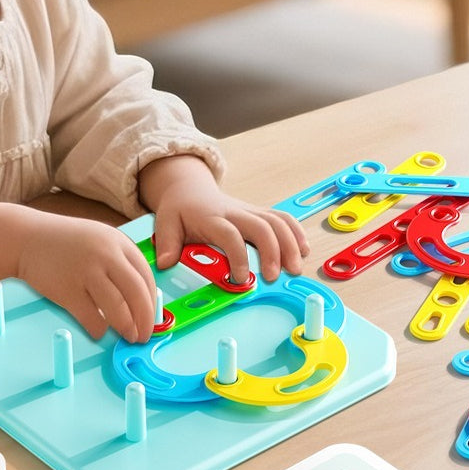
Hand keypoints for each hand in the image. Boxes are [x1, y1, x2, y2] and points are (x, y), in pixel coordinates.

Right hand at [17, 213, 156, 342]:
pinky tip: (99, 332)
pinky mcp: (67, 289)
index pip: (146, 276)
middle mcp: (105, 255)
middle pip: (137, 293)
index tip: (151, 317)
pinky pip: (91, 317)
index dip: (152, 302)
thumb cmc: (64, 242)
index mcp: (117, 242)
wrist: (26, 238)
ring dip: (127, 327)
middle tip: (144, 335)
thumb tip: (140, 297)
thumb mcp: (99, 239)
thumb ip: (120, 261)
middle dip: (145, 319)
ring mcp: (86, 271)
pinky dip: (99, 329)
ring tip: (128, 336)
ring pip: (117, 308)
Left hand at [138, 155, 308, 283]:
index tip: (241, 279)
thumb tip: (165, 263)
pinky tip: (303, 250)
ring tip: (295, 268)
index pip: (230, 235)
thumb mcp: (164, 224)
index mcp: (212, 218)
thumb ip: (166, 243)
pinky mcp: (259, 214)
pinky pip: (283, 218)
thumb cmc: (179, 210)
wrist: (190, 190)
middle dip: (273, 251)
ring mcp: (250, 212)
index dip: (238, 256)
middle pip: (262, 226)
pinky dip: (296, 233)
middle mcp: (235, 213)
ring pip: (277, 221)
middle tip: (274, 276)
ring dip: (290, 244)